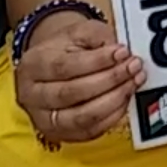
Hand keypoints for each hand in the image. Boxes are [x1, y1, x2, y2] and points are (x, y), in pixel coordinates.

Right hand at [13, 16, 142, 144]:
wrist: (55, 64)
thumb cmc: (68, 47)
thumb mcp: (80, 32)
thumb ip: (99, 38)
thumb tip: (121, 54)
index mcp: (32, 65)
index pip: (64, 66)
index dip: (97, 61)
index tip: (123, 52)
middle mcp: (32, 96)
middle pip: (71, 93)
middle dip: (109, 80)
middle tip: (134, 67)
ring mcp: (44, 119)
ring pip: (80, 117)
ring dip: (113, 100)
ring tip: (133, 82)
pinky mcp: (61, 134)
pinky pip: (90, 131)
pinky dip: (112, 116)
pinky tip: (126, 99)